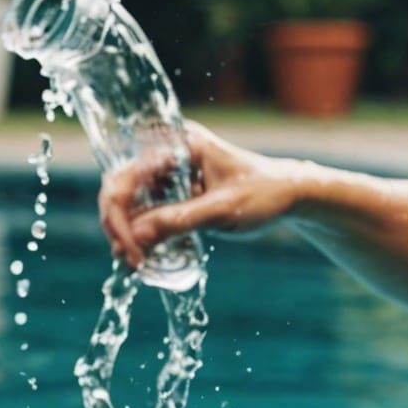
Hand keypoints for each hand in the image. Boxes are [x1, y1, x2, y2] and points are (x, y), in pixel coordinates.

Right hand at [97, 120, 304, 269]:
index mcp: (177, 144)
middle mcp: (167, 152)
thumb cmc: (264, 193)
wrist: (289, 193)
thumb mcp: (223, 210)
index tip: (131, 251)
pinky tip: (145, 255)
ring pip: (129, 202)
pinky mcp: (174, 189)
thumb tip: (135, 237)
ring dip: (128, 232)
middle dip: (119, 227)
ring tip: (136, 263)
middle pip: (120, 189)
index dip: (119, 217)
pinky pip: (146, 210)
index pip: (125, 178)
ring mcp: (169, 171)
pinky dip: (142, 232)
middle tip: (131, 261)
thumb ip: (180, 221)